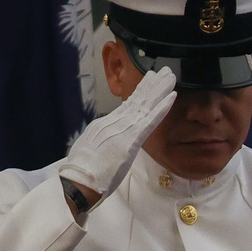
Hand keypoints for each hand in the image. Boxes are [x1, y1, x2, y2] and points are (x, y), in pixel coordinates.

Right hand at [59, 67, 176, 200]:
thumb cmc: (83, 172)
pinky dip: (161, 108)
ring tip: (170, 76)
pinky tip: (172, 97)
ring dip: (159, 90)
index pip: (127, 106)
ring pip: (145, 105)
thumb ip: (102, 142)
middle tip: (164, 71)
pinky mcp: (131, 139)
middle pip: (137, 100)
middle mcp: (115, 122)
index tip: (150, 80)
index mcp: (106, 124)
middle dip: (151, 85)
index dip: (140, 92)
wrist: (80, 179)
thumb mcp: (91, 149)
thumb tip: (106, 140)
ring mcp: (123, 129)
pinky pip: (150, 121)